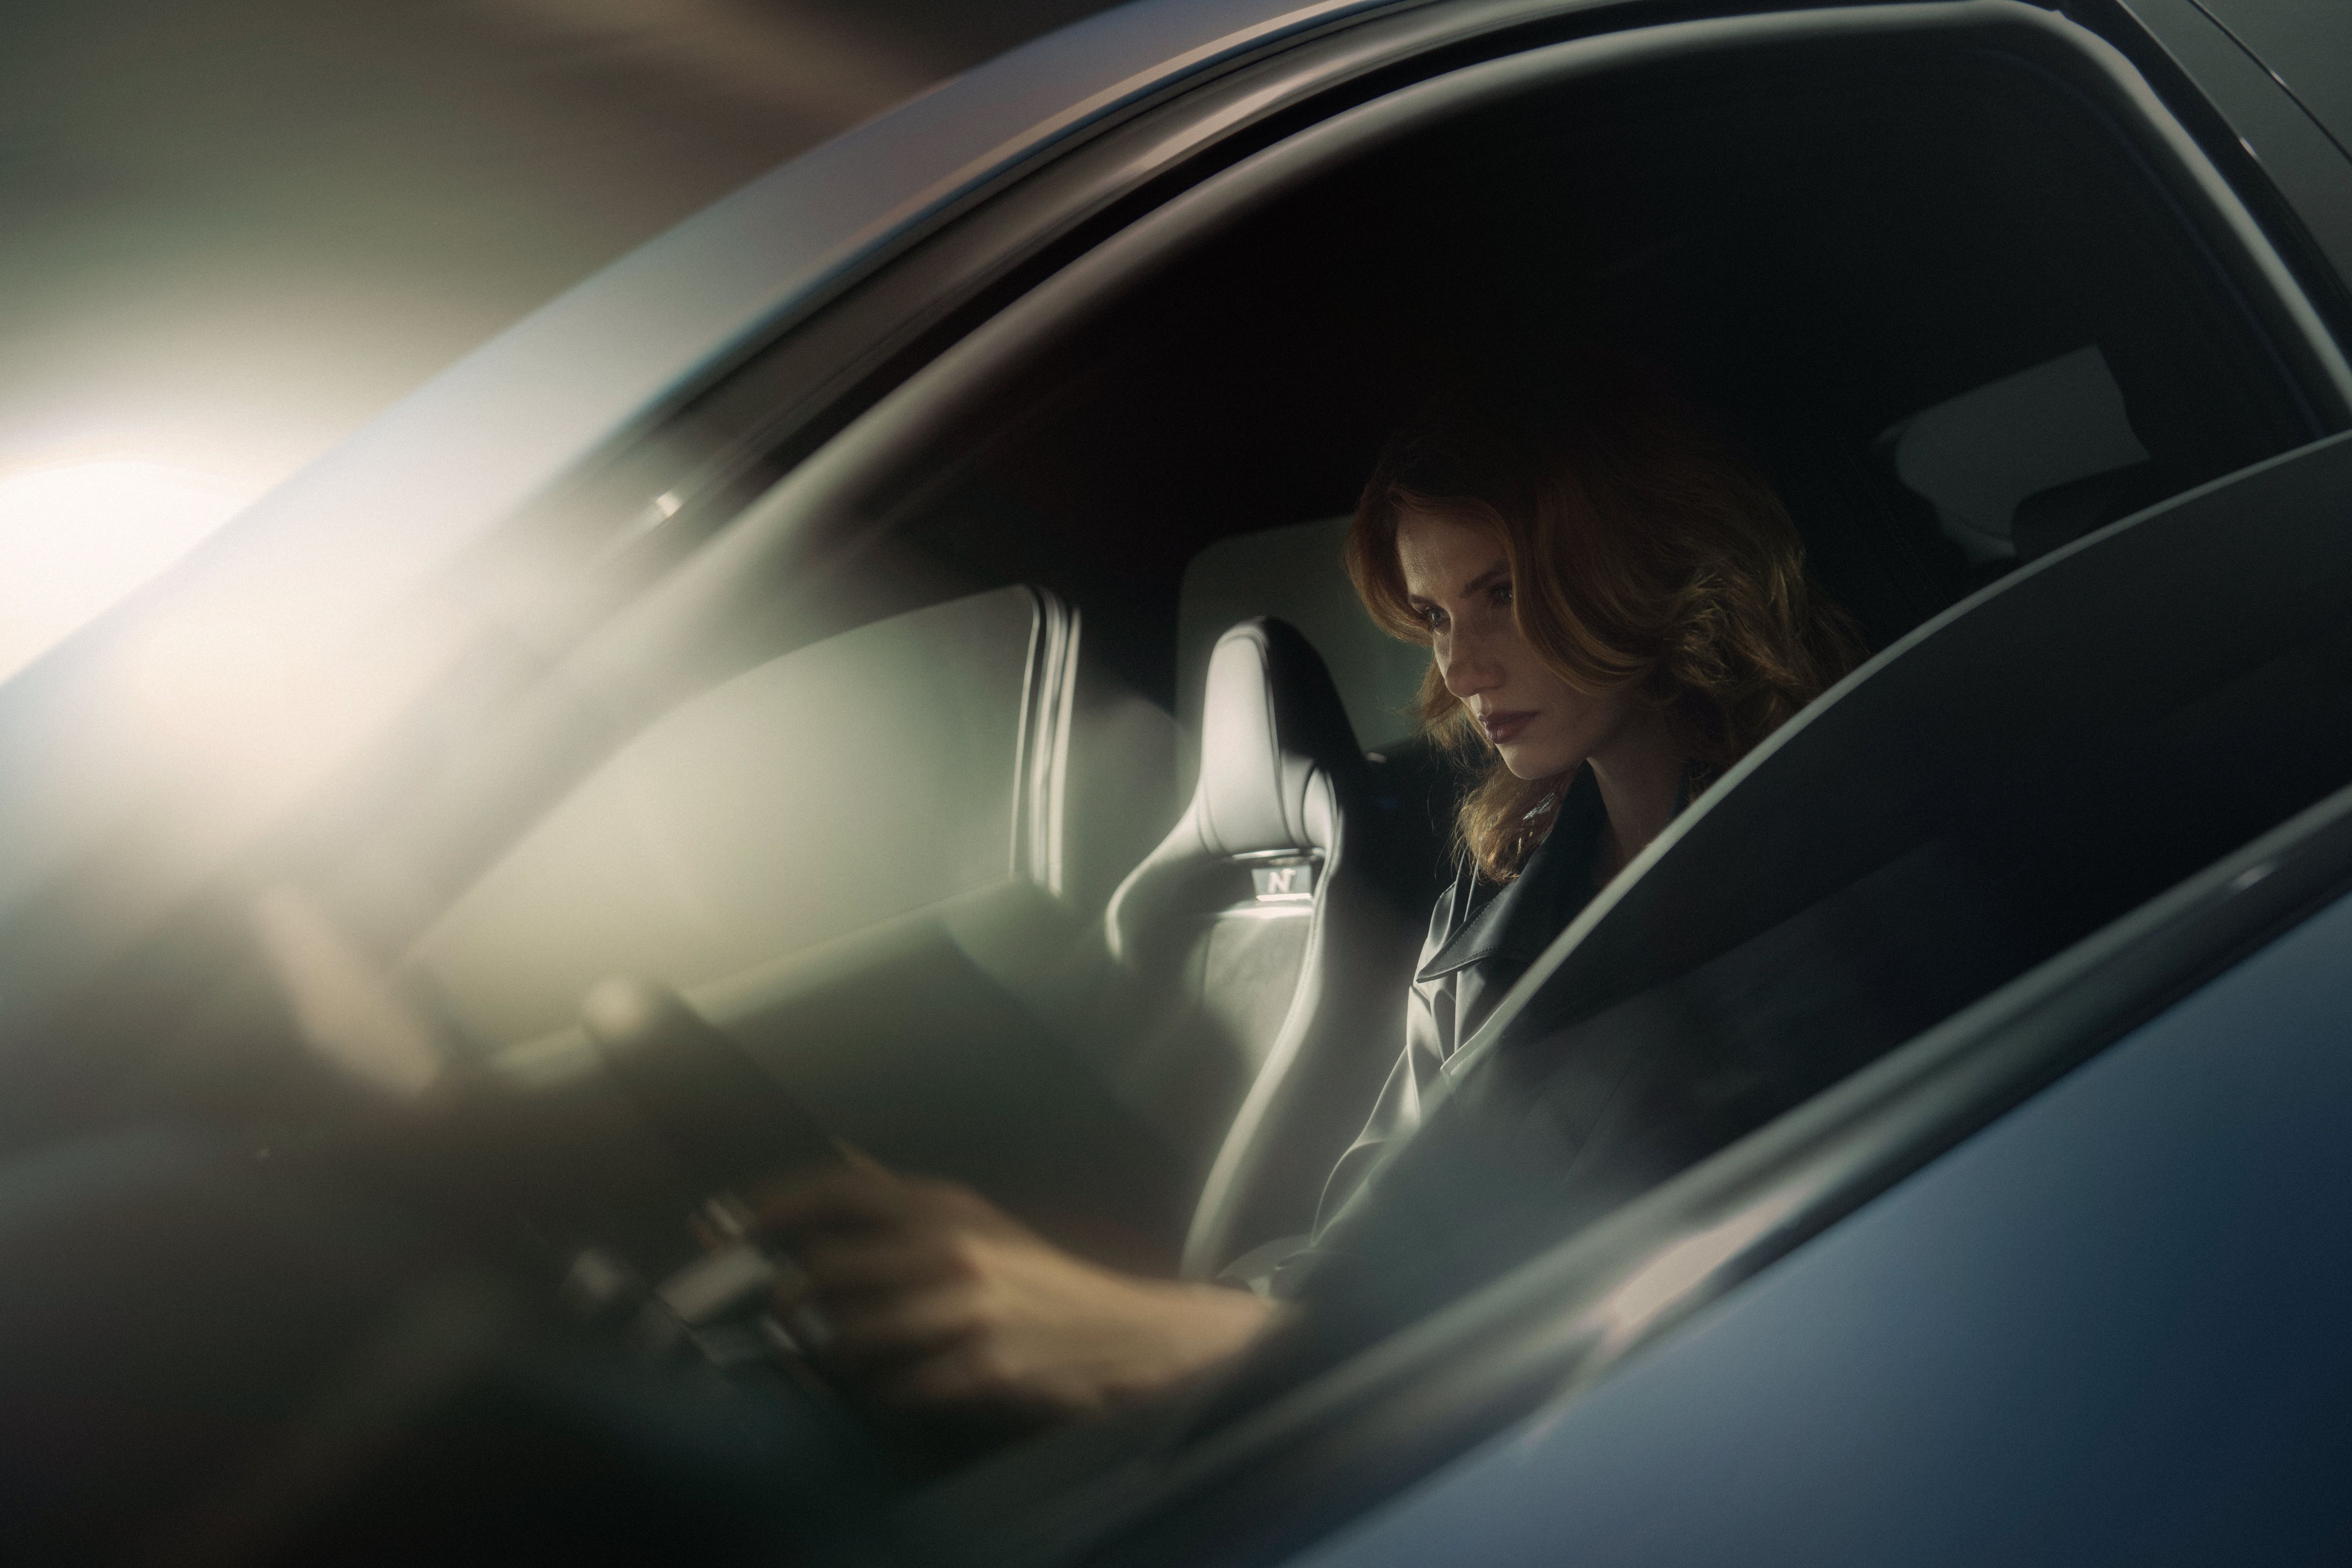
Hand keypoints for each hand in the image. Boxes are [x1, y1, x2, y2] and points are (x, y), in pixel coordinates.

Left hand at [746, 1154, 1274, 1421]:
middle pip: (825, 1271)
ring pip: (848, 1338)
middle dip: (784, 1302)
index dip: (769, 1206)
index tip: (715, 1225)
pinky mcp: (979, 1368)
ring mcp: (964, 1309)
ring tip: (823, 1362)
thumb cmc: (1031, 1275)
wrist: (1117, 1332)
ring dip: (824, 1358)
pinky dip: (876, 1398)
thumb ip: (901, 1197)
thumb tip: (837, 1155)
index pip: (837, 1189)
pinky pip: (892, 1392)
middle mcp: (950, 1246)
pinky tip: (884, 1392)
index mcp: (944, 1203)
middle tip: (771, 1318)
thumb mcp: (973, 1217)